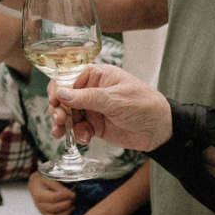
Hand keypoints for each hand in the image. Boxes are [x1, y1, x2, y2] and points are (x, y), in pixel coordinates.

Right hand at [27, 169, 74, 214]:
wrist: (36, 184)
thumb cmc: (43, 179)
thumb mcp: (48, 177)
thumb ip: (58, 185)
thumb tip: (70, 194)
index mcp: (38, 193)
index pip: (52, 198)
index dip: (64, 197)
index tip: (73, 194)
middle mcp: (39, 205)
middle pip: (53, 208)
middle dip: (66, 204)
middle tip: (74, 199)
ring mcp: (43, 212)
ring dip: (66, 214)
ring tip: (73, 207)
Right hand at [49, 64, 171, 151]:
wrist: (160, 131)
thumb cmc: (144, 105)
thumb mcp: (115, 100)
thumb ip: (87, 98)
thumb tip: (61, 93)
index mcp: (97, 76)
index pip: (69, 78)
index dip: (58, 89)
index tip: (54, 101)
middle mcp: (92, 91)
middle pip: (64, 97)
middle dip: (58, 109)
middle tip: (59, 120)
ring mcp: (93, 109)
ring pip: (68, 114)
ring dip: (63, 124)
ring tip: (60, 133)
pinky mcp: (95, 125)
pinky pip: (78, 128)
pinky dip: (77, 134)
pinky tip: (84, 139)